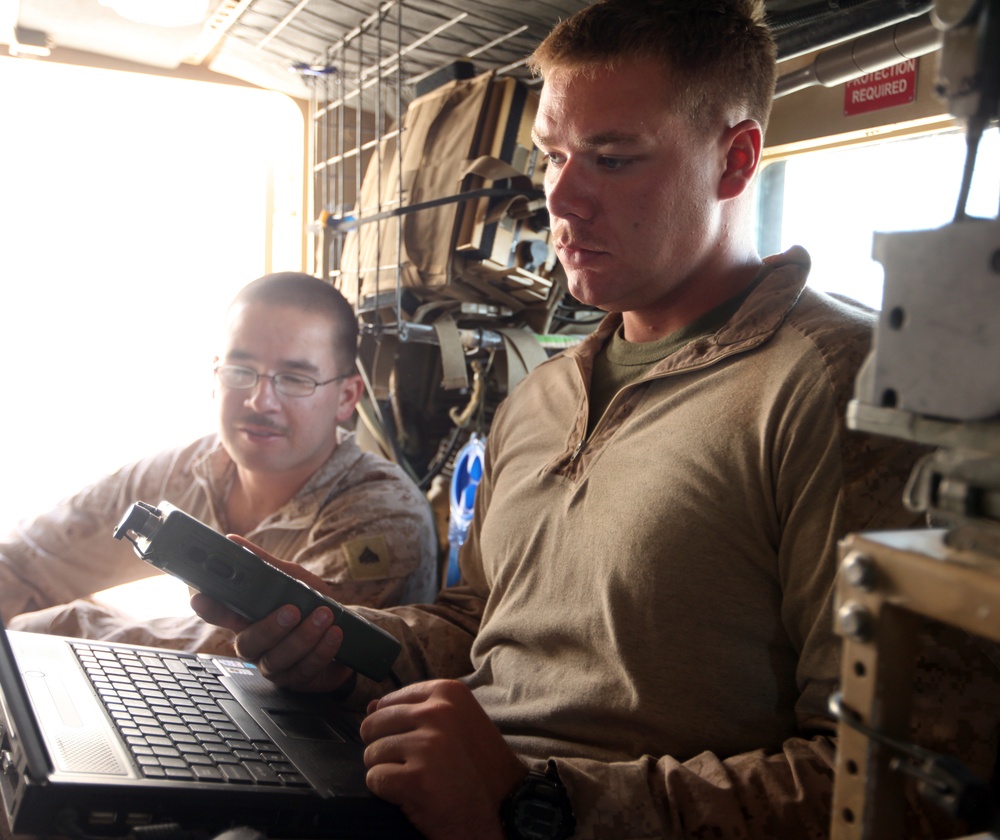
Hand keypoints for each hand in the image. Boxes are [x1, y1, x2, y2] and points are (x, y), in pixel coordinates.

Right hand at [189, 535, 353, 693]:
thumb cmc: (311, 605)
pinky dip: (321, 650)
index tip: (201, 598)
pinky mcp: (297, 679)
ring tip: (324, 616)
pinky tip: (334, 635)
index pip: (219, 614)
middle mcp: (255, 644)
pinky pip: (304, 669)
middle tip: (292, 610)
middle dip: (270, 626)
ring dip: (303, 636)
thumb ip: (266, 564)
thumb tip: (235, 541)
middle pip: (248, 642)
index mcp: (247, 618)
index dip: (208, 608)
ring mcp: (274, 665)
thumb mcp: (293, 579)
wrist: (345, 633)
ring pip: (277, 658)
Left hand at [360, 680, 526, 839]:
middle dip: (385, 748)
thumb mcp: (456, 722)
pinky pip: (375, 779)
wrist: (504, 806)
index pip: (389, 701)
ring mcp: (427, 745)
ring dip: (387, 770)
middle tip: (412, 764)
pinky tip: (412, 794)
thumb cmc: (479, 765)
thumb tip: (371, 706)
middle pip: (374, 724)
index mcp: (447, 692)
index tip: (414, 742)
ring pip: (372, 753)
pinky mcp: (416, 778)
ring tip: (417, 778)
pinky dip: (387, 791)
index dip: (393, 727)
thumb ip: (415, 710)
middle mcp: (437, 712)